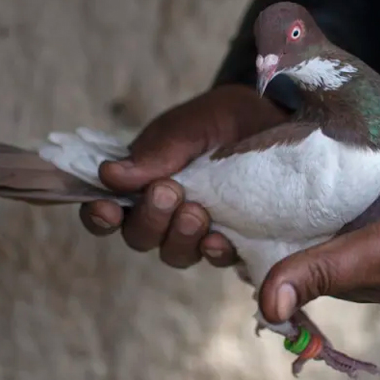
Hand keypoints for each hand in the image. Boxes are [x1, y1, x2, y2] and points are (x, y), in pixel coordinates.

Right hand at [79, 85, 288, 267]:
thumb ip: (159, 150)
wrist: (279, 121)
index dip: (101, 216)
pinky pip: (218, 260)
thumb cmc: (228, 119)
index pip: (110, 209)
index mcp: (145, 180)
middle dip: (149, 219)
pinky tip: (220, 241)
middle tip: (168, 192)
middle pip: (139, 236)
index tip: (108, 209)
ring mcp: (201, 229)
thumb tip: (109, 175)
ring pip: (174, 253)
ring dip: (179, 238)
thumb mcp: (194, 123)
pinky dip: (214, 253)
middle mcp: (167, 212)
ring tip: (196, 213)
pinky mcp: (235, 239)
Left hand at [257, 134, 379, 323]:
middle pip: (340, 229)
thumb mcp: (363, 258)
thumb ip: (315, 273)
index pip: (307, 260)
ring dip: (363, 184)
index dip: (282, 239)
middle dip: (319, 204)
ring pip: (378, 207)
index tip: (262, 205)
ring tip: (345, 148)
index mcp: (357, 277)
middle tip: (299, 164)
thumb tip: (264, 307)